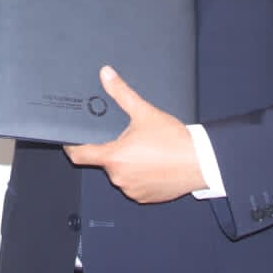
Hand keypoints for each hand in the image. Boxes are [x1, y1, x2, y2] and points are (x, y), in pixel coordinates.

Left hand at [63, 65, 206, 203]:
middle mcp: (119, 177)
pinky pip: (135, 185)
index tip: (70, 139)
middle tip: (127, 137)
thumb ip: (121, 93)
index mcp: (114, 157)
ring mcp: (133, 190)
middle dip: (112, 149)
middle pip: (104, 161)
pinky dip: (139, 175)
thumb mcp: (145, 112)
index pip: (80, 155)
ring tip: (144, 150)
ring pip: (121, 173)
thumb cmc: (174, 140)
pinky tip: (153, 163)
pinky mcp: (146, 197)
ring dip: (127, 163)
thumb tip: (106, 75)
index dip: (72, 146)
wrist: (202, 162)